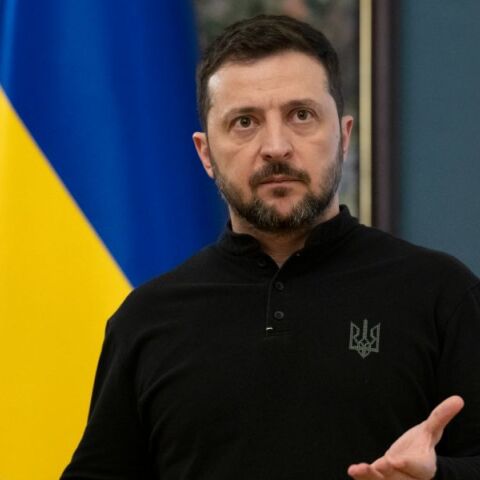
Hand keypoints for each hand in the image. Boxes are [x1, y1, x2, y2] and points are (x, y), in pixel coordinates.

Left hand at [347, 395, 463, 479]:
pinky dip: (362, 476)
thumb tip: (458, 399)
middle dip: (388, 471)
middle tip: (380, 464)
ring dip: (370, 476)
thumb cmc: (422, 445)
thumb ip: (440, 417)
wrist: (413, 465)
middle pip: (398, 475)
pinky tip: (353, 470)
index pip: (418, 467)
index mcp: (425, 466)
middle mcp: (410, 478)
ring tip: (358, 469)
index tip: (394, 460)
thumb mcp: (432, 431)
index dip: (407, 464)